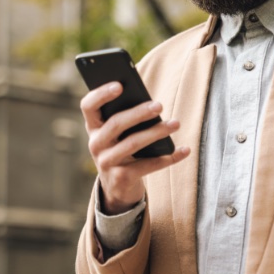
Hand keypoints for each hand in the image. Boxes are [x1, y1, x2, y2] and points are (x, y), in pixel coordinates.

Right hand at [80, 82, 189, 214]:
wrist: (118, 188)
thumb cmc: (122, 149)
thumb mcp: (118, 134)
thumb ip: (126, 116)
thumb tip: (151, 102)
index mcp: (93, 127)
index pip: (88, 106)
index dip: (101, 94)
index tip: (120, 85)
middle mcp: (95, 144)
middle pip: (115, 123)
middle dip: (139, 113)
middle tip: (159, 106)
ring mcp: (106, 162)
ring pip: (133, 143)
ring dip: (156, 132)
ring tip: (175, 123)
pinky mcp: (121, 178)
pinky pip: (148, 165)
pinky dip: (168, 157)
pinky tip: (184, 150)